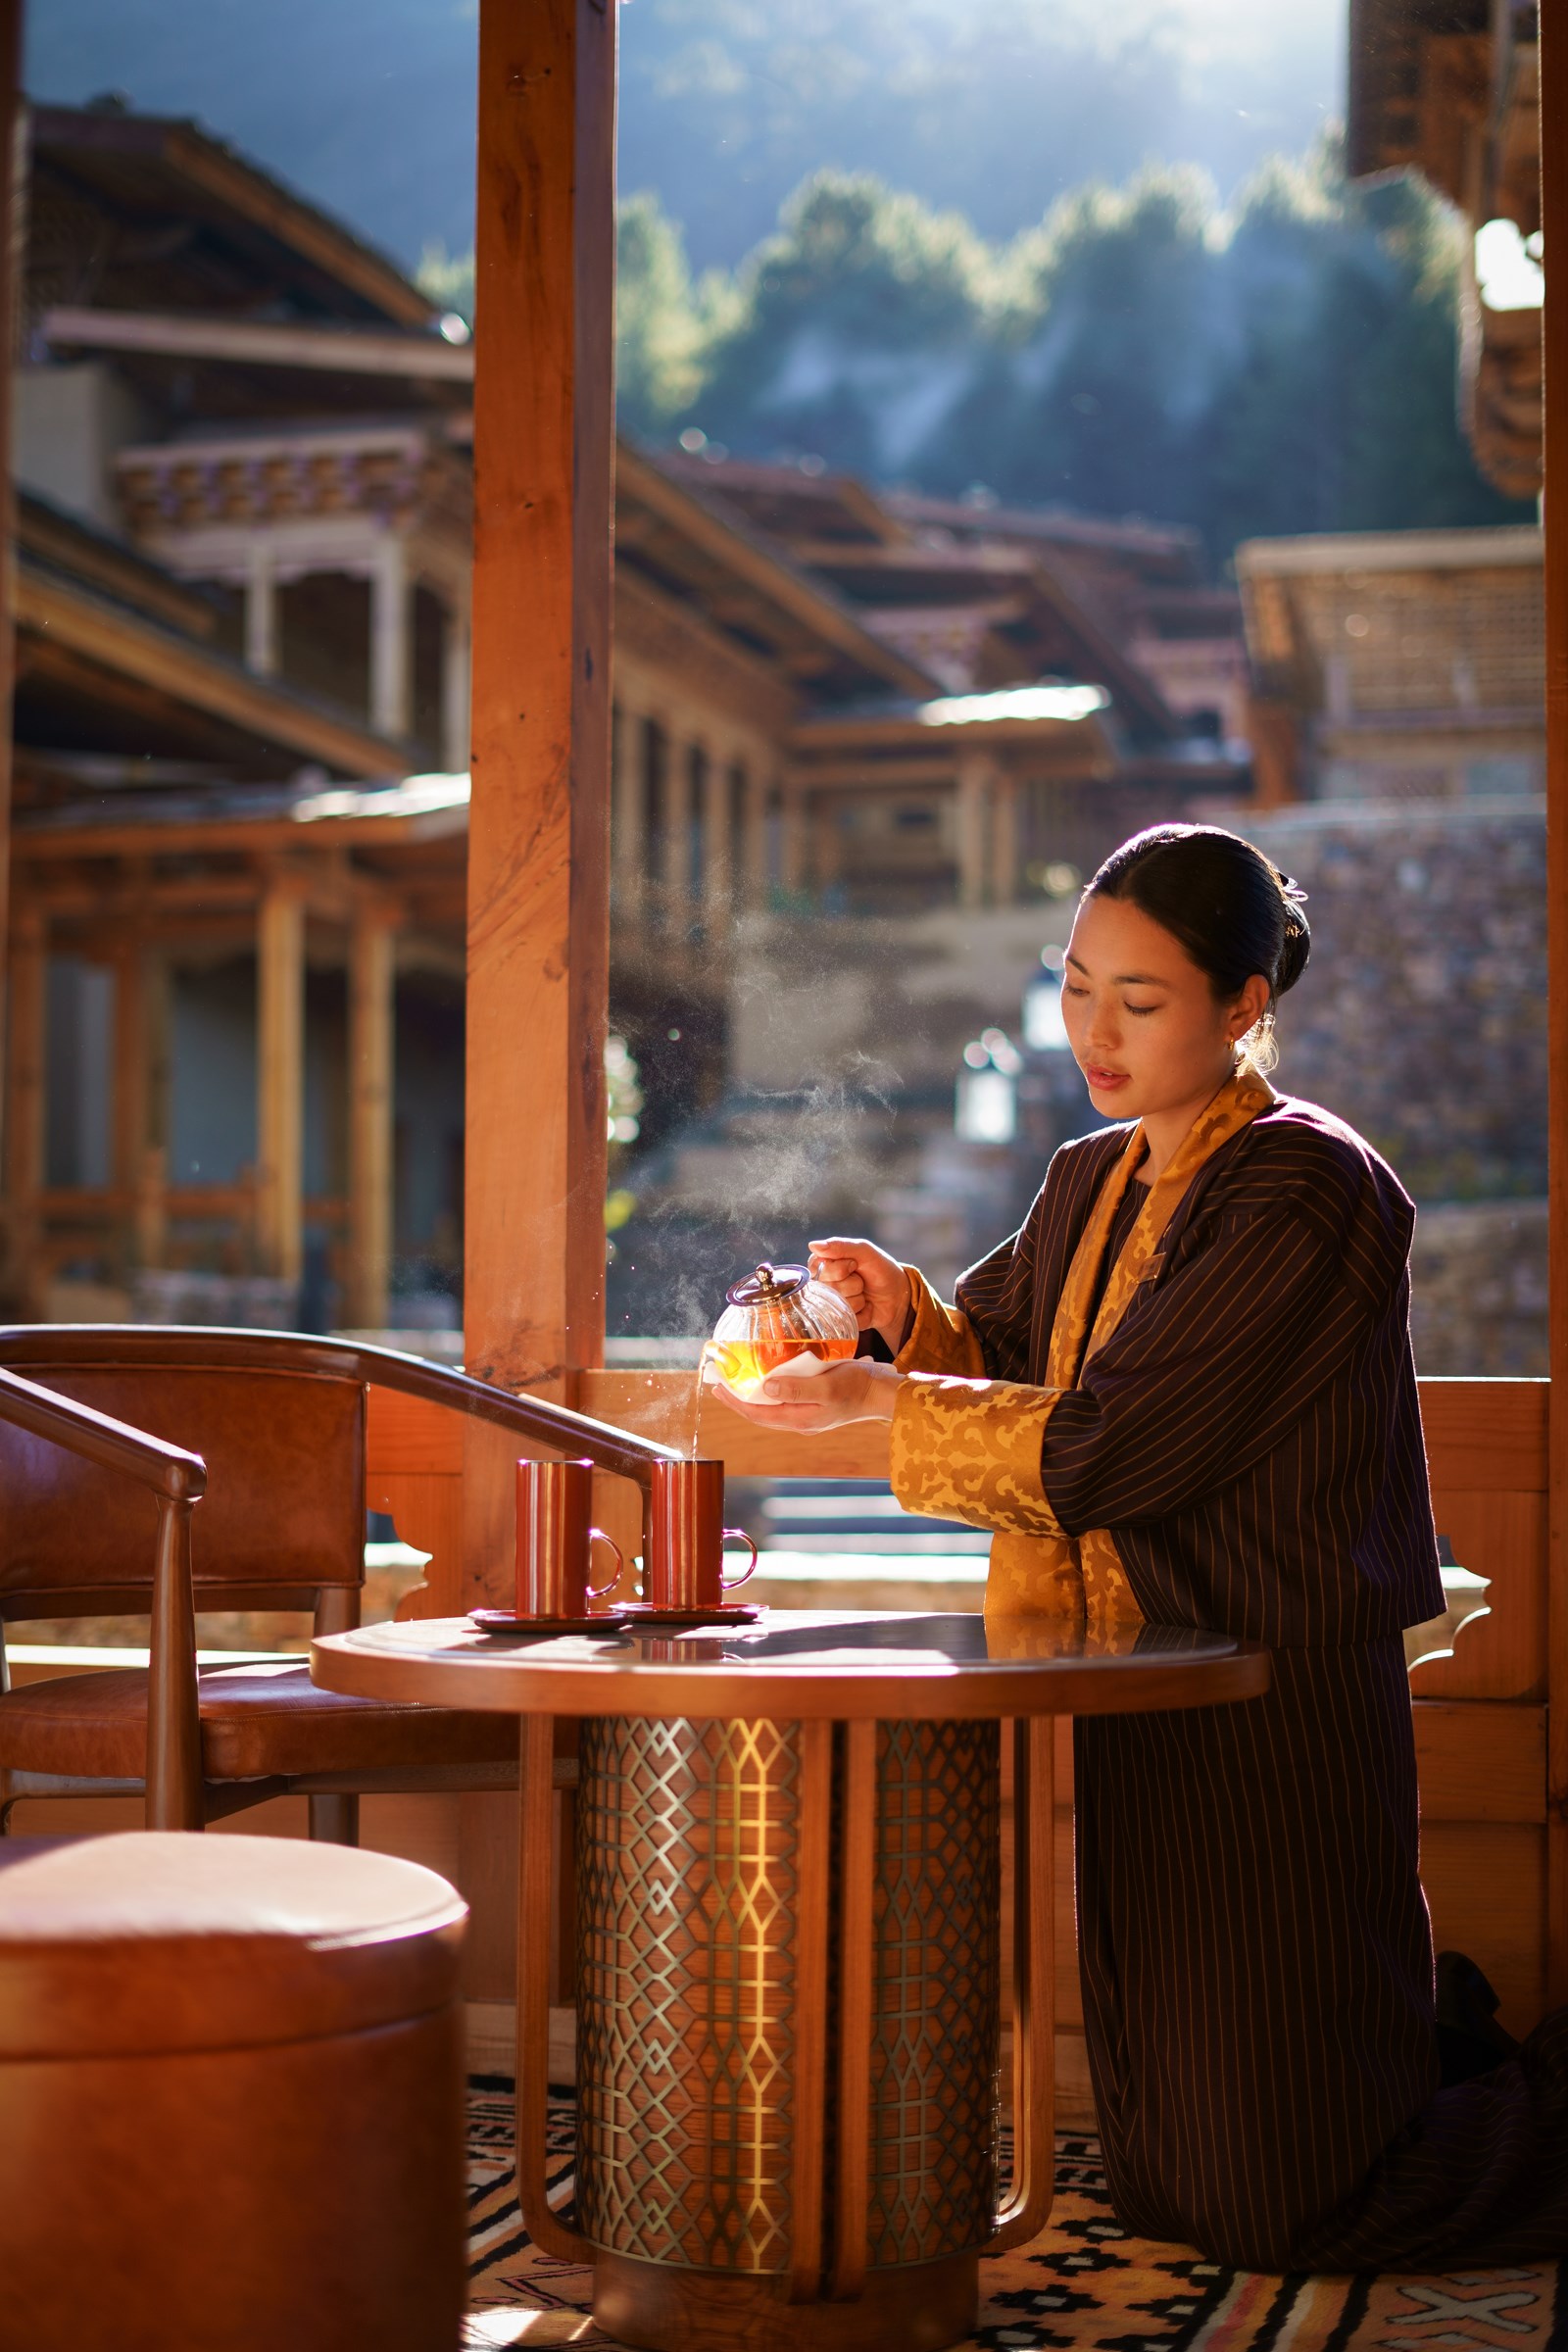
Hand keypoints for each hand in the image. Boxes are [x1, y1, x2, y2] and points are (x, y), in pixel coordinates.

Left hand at [713, 1357, 902, 1432]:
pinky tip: (767, 1381)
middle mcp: (801, 1421)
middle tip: (719, 1384)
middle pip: (761, 1413)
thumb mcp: (826, 1385)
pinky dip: (770, 1392)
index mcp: (801, 1419)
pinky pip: (785, 1401)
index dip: (735, 1402)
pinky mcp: (815, 1405)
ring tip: (737, 1382)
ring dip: (753, 1396)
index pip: (758, 1414)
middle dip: (738, 1400)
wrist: (882, 1393)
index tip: (718, 1388)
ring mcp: (808, 1415)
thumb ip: (796, 1389)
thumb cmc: (858, 1386)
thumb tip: (765, 1389)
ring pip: (772, 1408)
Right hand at [808, 1236, 913, 1355]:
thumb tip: (813, 1245)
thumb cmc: (879, 1268)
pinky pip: (848, 1319)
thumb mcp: (864, 1251)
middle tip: (861, 1280)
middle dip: (853, 1283)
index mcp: (822, 1265)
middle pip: (831, 1288)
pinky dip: (863, 1313)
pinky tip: (866, 1307)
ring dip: (859, 1298)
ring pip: (840, 1305)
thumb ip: (840, 1246)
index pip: (822, 1269)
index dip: (843, 1268)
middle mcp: (822, 1286)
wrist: (898, 1293)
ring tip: (864, 1293)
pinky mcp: (841, 1322)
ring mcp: (830, 1306)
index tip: (855, 1265)